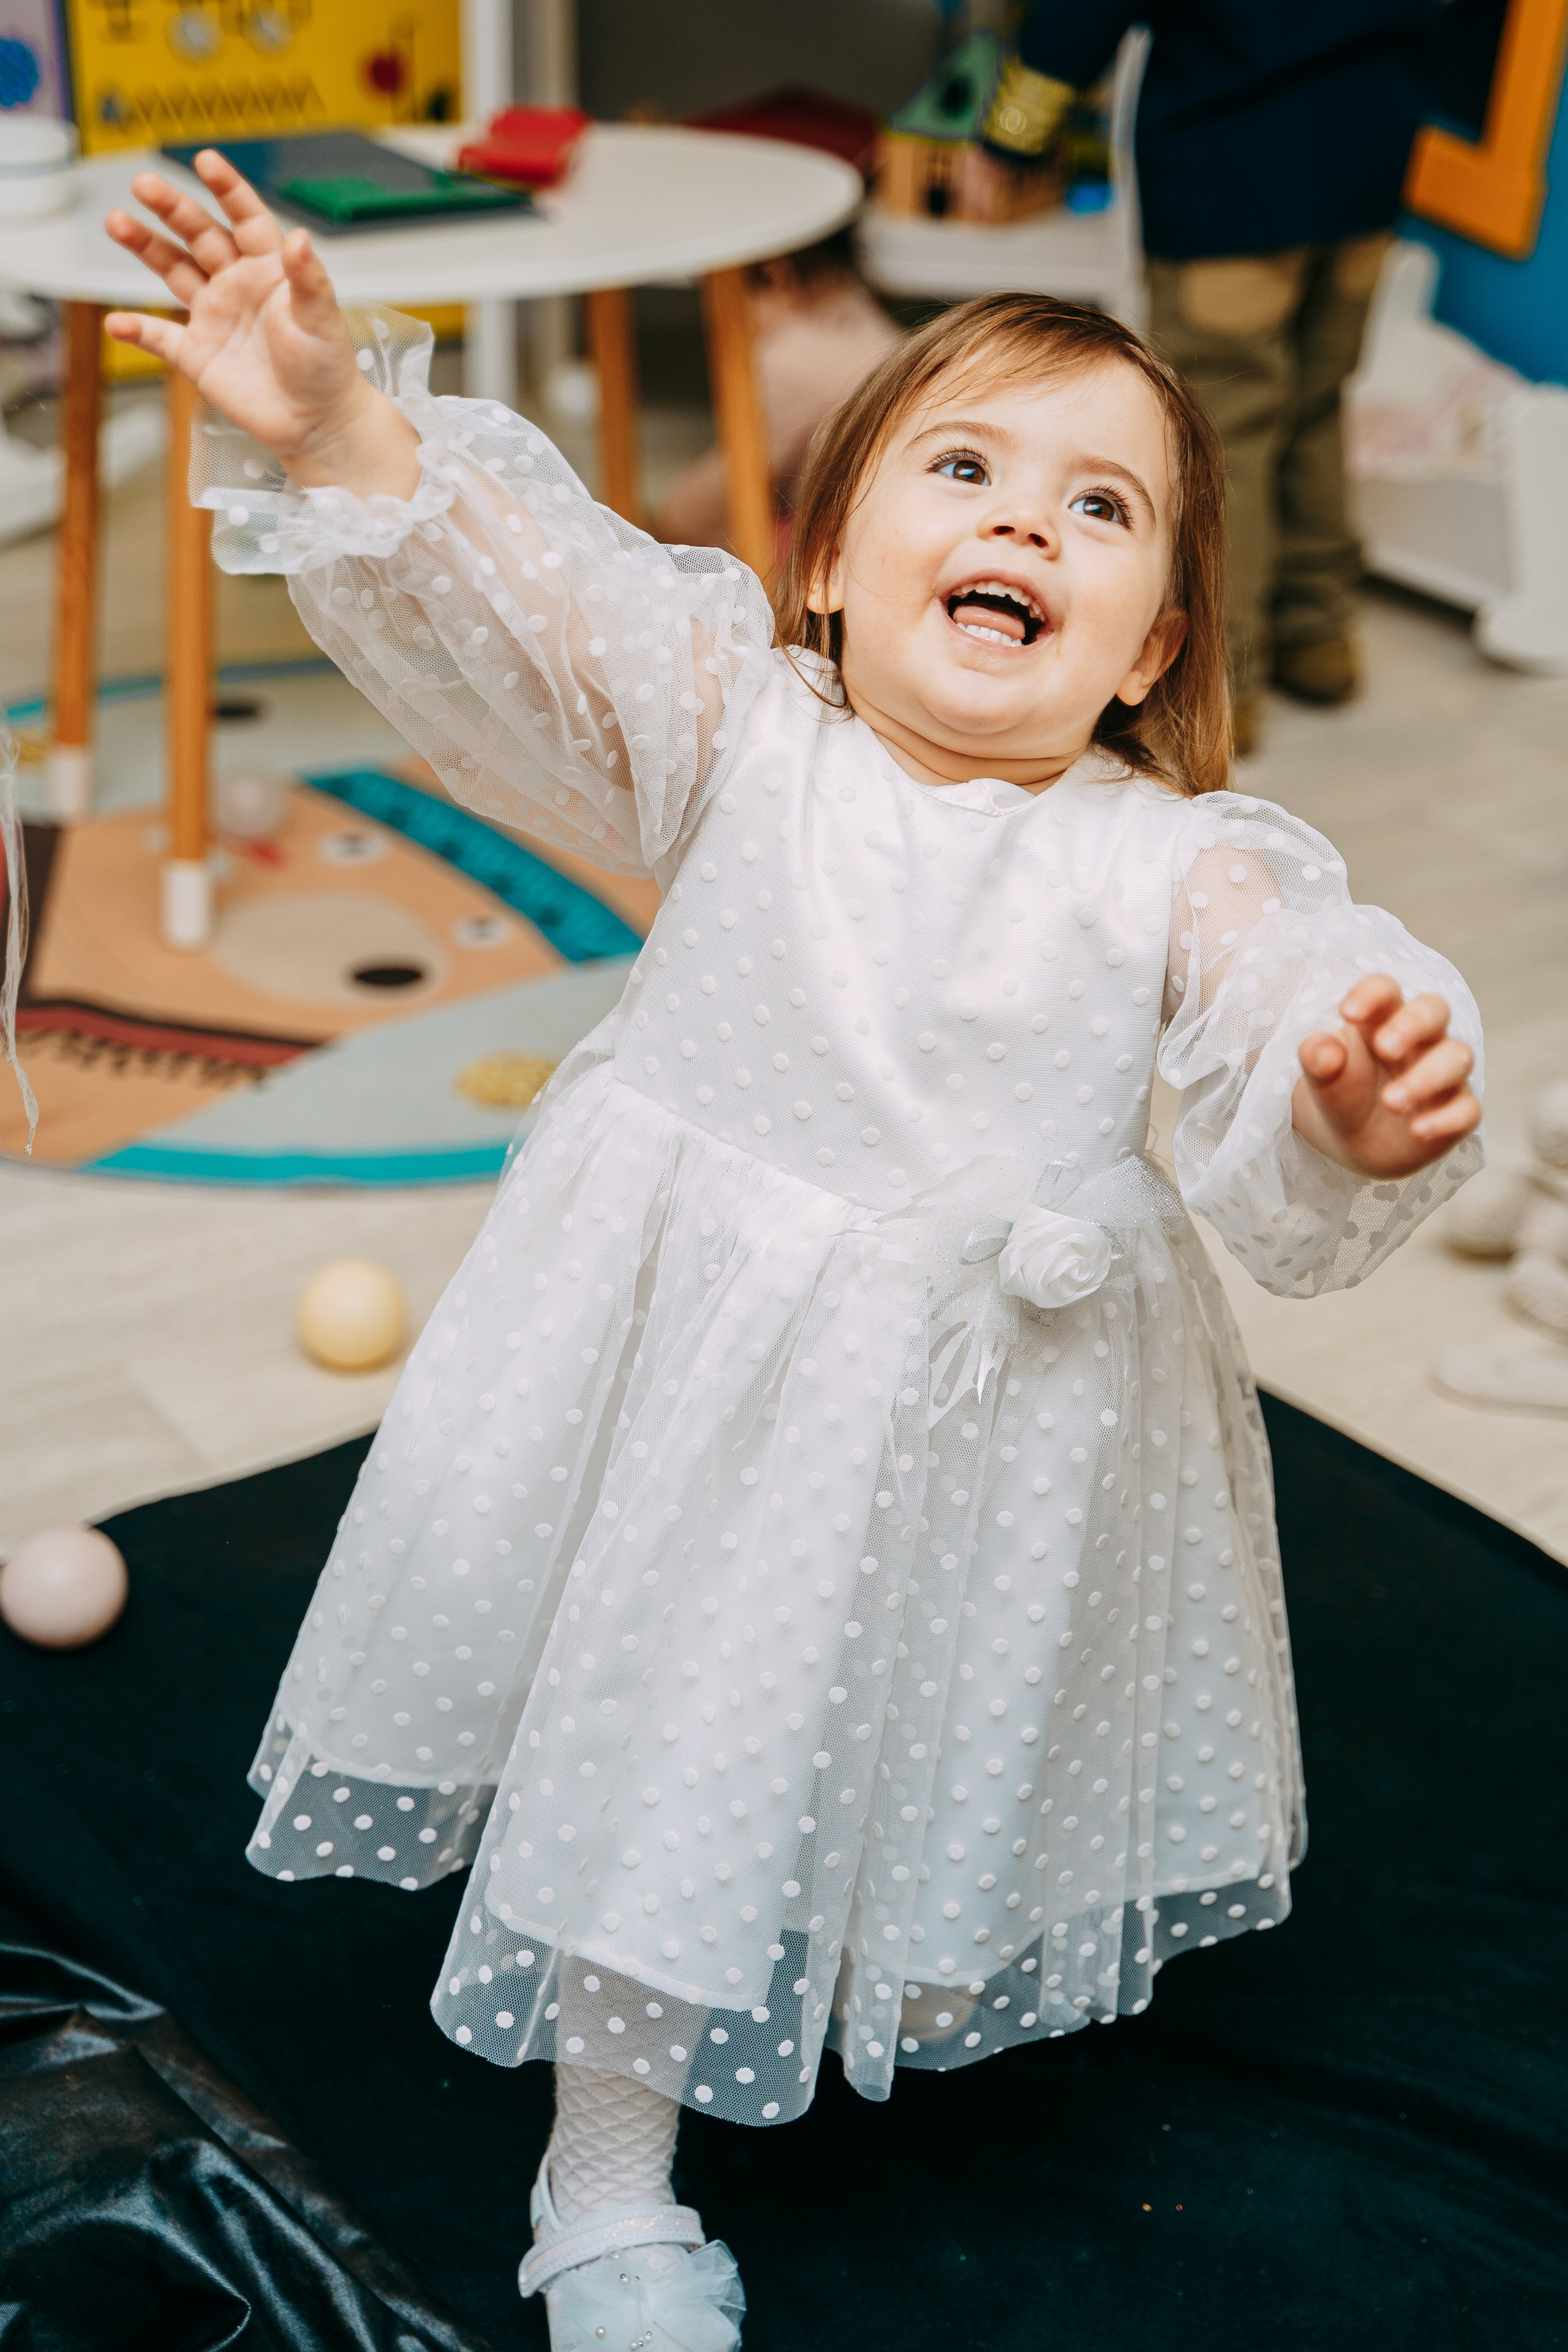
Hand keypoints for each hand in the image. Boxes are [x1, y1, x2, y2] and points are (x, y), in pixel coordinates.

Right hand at [103, 149, 419, 497]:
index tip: (205, 160)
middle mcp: (236, 284)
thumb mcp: (322, 318)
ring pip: (173, 270)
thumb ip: (308, 278)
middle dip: (172, 209)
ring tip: (117, 222)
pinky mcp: (198, 354)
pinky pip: (160, 337)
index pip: (245, 218)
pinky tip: (117, 322)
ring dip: (145, 247)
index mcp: (269, 269)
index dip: (227, 189)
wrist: (318, 423)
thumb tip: (300, 238)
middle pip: (199, 235)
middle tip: (143, 183)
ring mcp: (214, 316)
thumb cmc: (327, 367)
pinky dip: (138, 329)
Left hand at [1292, 974, 1479, 1177]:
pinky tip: (1418, 1131)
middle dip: (1412, 1024)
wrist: (1354, 1139)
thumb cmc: (1343, 1090)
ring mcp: (1444, 1073)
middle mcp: (1421, 1039)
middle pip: (1433, 1010)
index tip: (1347, 1013)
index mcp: (1382, 1018)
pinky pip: (1468, 1109)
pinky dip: (1447, 1120)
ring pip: (1457, 1058)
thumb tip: (1323, 1052)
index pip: (1386, 990)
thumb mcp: (1322, 1075)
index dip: (1372, 994)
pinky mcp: (1457, 1110)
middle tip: (1384, 1049)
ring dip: (1426, 1078)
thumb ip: (1317, 1057)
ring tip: (1391, 1101)